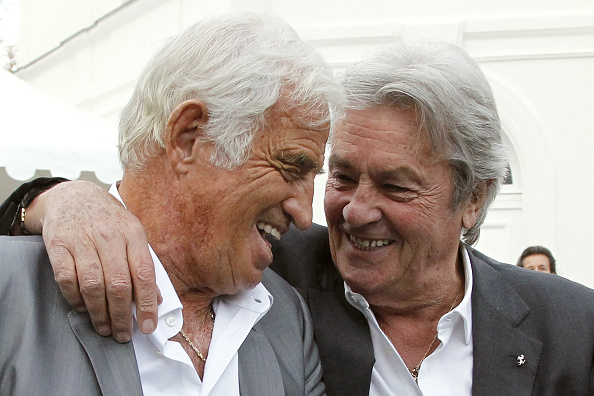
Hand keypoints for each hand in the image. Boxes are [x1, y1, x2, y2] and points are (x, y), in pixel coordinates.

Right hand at [27, 180, 160, 341]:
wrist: (73, 196)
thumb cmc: (107, 220)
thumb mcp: (133, 234)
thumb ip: (143, 264)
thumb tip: (157, 299)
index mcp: (133, 233)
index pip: (144, 273)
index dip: (147, 304)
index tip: (147, 325)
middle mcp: (109, 236)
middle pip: (118, 284)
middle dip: (122, 316)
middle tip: (123, 334)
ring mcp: (82, 240)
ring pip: (93, 285)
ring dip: (100, 313)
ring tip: (105, 328)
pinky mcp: (59, 245)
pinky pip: (67, 280)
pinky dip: (75, 299)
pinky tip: (83, 309)